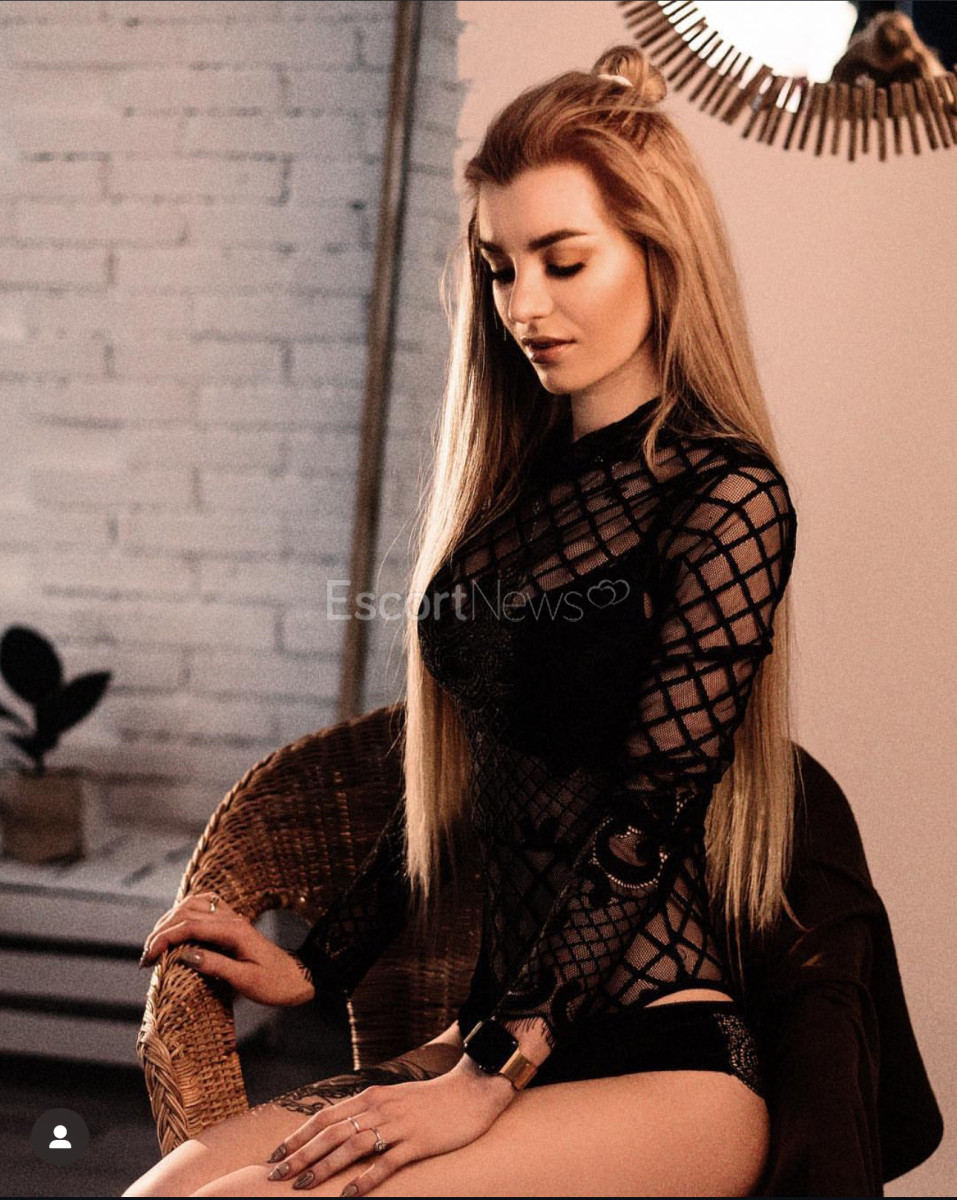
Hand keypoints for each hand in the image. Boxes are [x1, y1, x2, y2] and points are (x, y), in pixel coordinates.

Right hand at [139, 890, 314, 1006]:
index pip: (189, 926)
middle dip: (161, 931)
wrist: (299, 977)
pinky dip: (185, 913)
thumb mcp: (246, 981)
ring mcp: (232, 918)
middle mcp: (232, 919)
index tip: (147, 960)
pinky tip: (177, 926)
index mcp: (233, 931)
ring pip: (193, 905)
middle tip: (146, 956)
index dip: (164, 939)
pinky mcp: (232, 923)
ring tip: (156, 943)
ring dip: (171, 920)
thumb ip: (216, 966)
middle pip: (186, 912)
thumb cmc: (275, 984)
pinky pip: (204, 907)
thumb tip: (185, 954)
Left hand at [262, 1056, 516, 1192]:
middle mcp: (380, 1108)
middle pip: (331, 1132)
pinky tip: (349, 1195)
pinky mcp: (417, 1142)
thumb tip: (338, 1129)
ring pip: (352, 1146)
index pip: (325, 1117)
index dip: (298, 1136)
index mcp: (371, 1097)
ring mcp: (398, 1125)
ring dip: (325, 1167)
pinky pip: (386, 1163)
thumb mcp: (394, 1099)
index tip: (276, 1155)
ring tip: (303, 1187)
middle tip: (277, 1176)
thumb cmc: (430, 1100)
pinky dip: (365, 1179)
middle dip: (301, 1155)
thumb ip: (368, 1112)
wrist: (470, 1091)